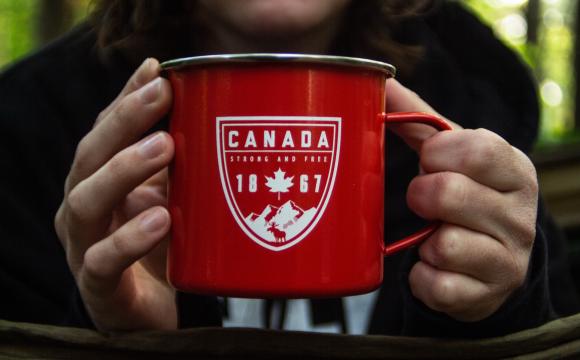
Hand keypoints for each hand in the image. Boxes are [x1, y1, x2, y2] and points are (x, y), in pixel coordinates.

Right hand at [54, 59, 176, 330]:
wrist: (149, 312)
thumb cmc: (159, 246)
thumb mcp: (170, 196)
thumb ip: (180, 163)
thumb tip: (217, 115)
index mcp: (97, 181)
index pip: (104, 131)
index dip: (126, 98)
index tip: (158, 69)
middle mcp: (83, 207)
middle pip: (90, 156)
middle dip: (125, 120)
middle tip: (162, 93)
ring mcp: (84, 246)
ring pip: (87, 201)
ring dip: (125, 169)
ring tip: (165, 147)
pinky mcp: (98, 286)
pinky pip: (105, 261)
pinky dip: (131, 238)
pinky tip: (160, 220)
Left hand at [387, 79, 537, 321]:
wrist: (492, 264)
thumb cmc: (466, 197)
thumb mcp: (454, 156)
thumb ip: (420, 120)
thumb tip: (380, 80)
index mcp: (515, 170)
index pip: (477, 149)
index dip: (438, 154)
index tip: (429, 160)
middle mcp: (520, 215)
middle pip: (450, 194)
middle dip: (422, 196)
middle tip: (422, 200)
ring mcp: (509, 260)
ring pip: (446, 245)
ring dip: (424, 241)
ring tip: (432, 236)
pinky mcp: (487, 297)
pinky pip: (438, 286)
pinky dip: (422, 277)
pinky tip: (430, 267)